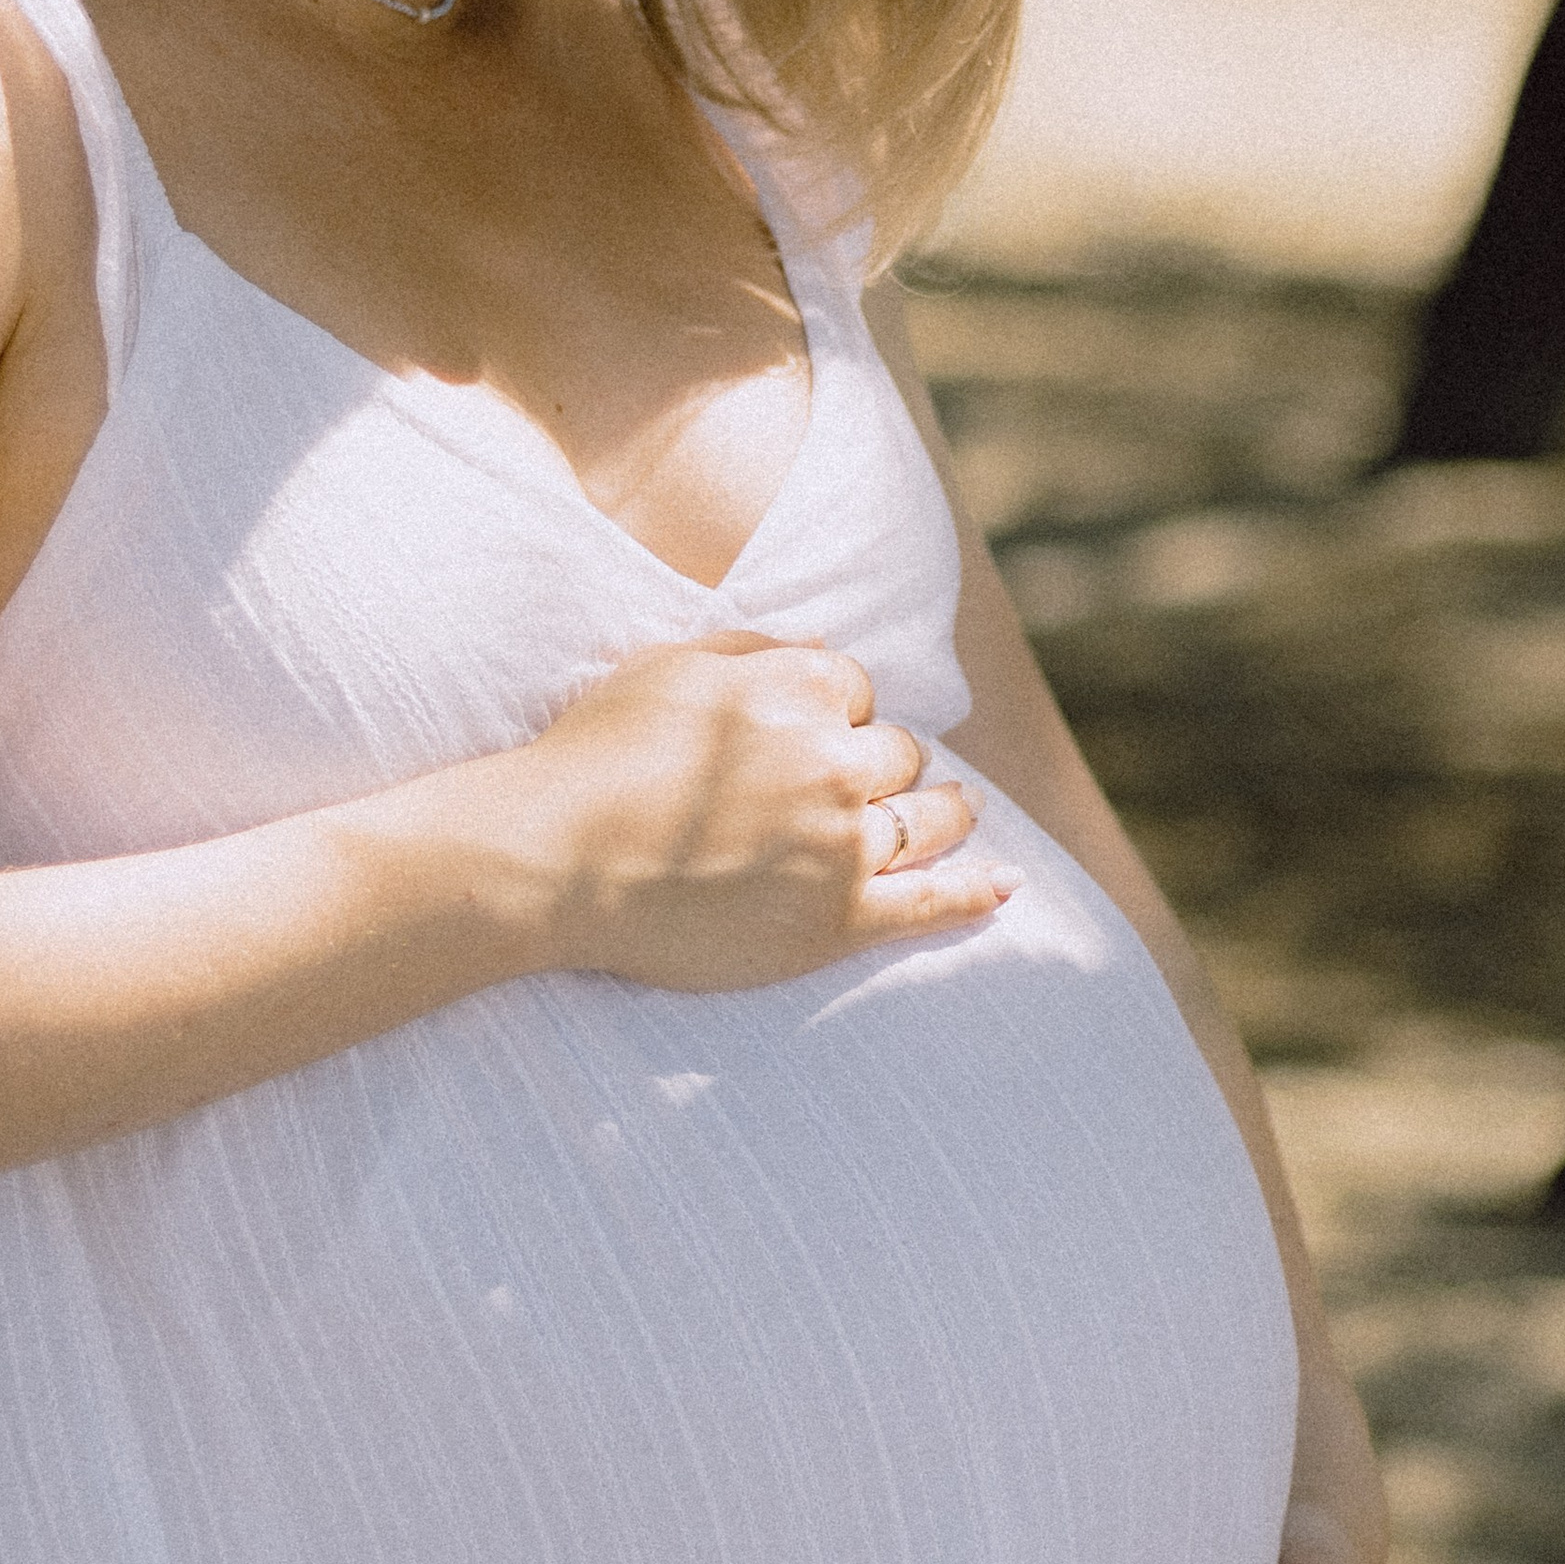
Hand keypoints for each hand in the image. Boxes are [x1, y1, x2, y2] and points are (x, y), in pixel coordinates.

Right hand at [512, 632, 1012, 992]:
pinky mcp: (838, 921)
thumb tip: (824, 642)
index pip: (855, 689)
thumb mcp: (667, 666)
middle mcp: (834, 761)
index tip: (806, 737)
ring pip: (930, 818)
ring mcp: (842, 845)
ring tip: (952, 813)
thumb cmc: (596, 756)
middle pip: (898, 753)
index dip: (834, 713)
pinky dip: (977, 892)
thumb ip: (752, 646)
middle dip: (882, 763)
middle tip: (853, 785)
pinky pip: (932, 903)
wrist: (557, 858)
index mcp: (797, 689)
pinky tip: (1007, 888)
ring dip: (944, 812)